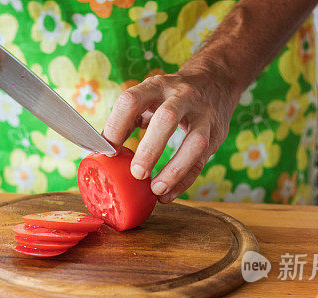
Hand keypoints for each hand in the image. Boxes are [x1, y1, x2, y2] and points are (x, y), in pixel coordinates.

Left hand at [103, 64, 240, 202]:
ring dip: (174, 170)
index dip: (116, 126)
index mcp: (156, 86)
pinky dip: (184, 181)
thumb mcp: (148, 97)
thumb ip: (126, 119)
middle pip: (167, 119)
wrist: (215, 81)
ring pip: (195, 142)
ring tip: (156, 190)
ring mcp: (203, 114)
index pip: (131, 101)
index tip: (107, 151)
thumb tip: (100, 149)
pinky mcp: (217, 133)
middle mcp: (182, 96)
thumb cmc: (169, 97)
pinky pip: (202, 161)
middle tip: (137, 173)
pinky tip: (168, 195)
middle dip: (150, 149)